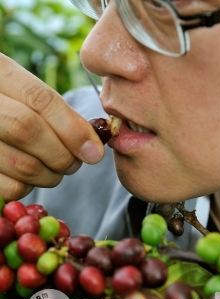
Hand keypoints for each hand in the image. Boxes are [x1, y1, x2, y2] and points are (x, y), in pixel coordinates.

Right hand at [0, 54, 103, 200]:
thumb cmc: (11, 105)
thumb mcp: (28, 93)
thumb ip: (57, 112)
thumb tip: (93, 146)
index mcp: (0, 73)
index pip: (40, 100)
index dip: (73, 129)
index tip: (95, 152)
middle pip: (28, 130)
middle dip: (63, 154)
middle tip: (75, 163)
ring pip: (22, 164)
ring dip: (51, 175)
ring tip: (55, 168)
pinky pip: (11, 187)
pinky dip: (29, 187)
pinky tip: (30, 176)